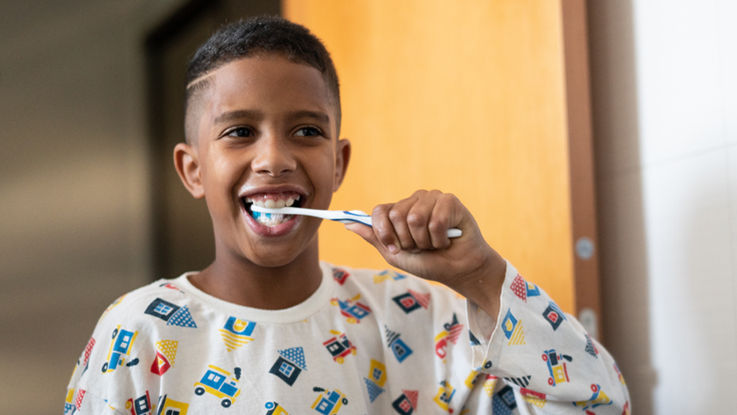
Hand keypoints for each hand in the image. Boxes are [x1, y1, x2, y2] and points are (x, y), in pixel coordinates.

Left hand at [344, 190, 506, 316]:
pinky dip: (440, 238)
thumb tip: (347, 223)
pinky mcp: (450, 201)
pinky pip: (436, 220)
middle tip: (422, 246)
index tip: (395, 249)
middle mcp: (414, 200)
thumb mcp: (395, 254)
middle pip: (397, 215)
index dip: (384, 232)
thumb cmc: (429, 262)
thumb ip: (374, 237)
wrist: (459, 270)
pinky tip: (447, 239)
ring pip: (415, 218)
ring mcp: (432, 198)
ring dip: (425, 241)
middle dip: (408, 240)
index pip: (380, 211)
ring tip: (435, 243)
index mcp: (399, 210)